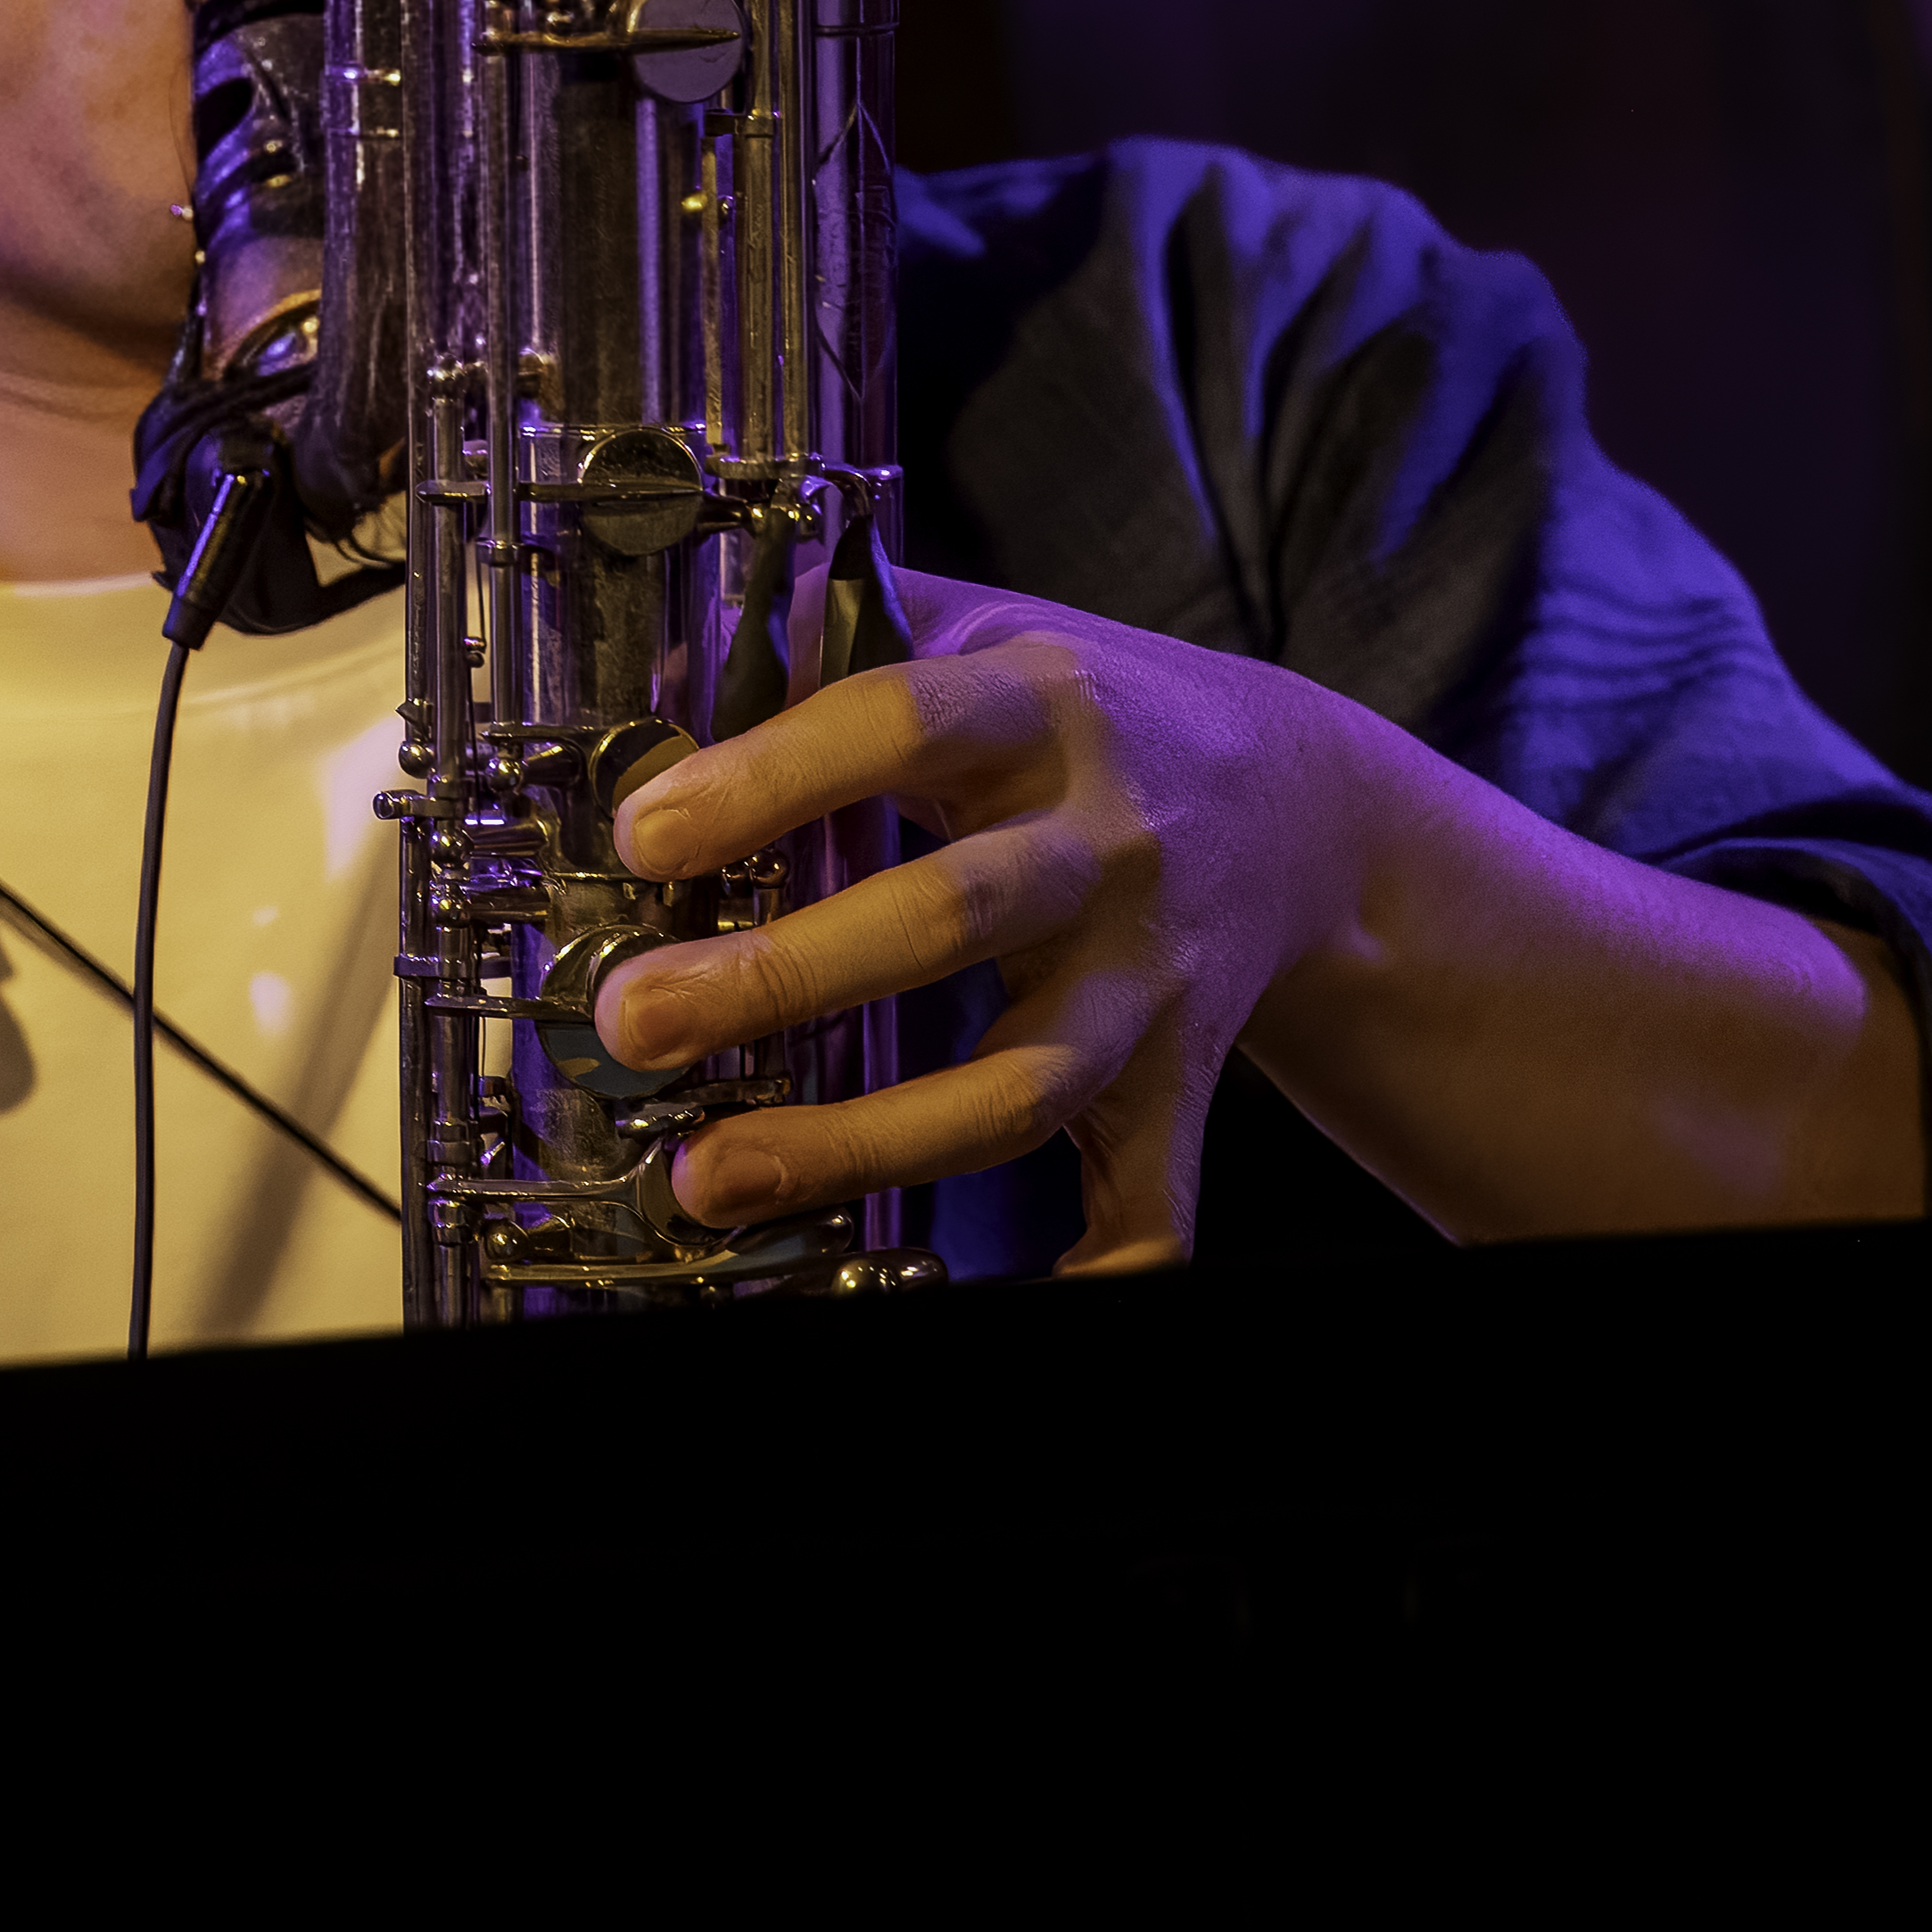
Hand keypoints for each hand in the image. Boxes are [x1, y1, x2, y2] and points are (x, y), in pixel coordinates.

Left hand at [594, 569, 1375, 1274]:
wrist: (1294, 802)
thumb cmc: (1088, 711)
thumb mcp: (975, 628)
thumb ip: (824, 630)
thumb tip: (662, 677)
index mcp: (1038, 705)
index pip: (900, 723)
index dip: (773, 777)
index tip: (648, 831)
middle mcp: (1103, 844)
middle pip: (946, 918)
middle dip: (780, 979)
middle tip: (637, 1022)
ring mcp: (1143, 978)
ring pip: (1017, 1083)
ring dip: (859, 1142)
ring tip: (710, 1174)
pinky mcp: (1176, 1079)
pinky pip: (1149, 1200)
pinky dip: (1091, 1270)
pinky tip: (989, 1303)